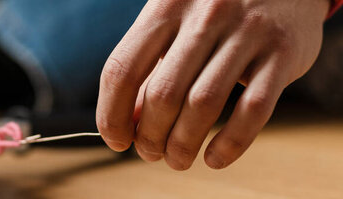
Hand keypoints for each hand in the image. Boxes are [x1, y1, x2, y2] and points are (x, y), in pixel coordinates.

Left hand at [97, 0, 329, 169]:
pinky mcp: (283, 52)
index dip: (111, 114)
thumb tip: (126, 125)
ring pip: (203, 105)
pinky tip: (214, 159)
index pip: (122, 69)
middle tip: (150, 153)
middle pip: (163, 93)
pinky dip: (230, 143)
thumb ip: (150, 70)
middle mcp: (205, 15)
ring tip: (177, 160)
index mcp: (166, 6)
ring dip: (183, 144)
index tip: (116, 141)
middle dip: (149, 136)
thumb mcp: (176, 26)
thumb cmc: (216, 12)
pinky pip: (253, 109)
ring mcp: (247, 31)